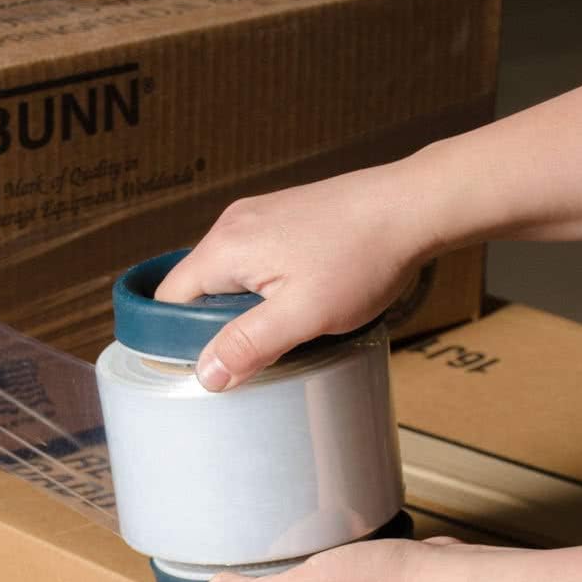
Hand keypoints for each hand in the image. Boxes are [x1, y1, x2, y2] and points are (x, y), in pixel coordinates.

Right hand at [154, 163, 434, 390]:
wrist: (412, 206)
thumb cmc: (362, 257)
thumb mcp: (304, 314)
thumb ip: (250, 344)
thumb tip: (205, 375)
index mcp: (225, 247)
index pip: (169, 298)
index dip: (176, 337)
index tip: (204, 365)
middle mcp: (232, 224)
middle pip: (195, 286)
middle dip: (215, 323)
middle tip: (252, 352)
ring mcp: (256, 215)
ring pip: (226, 273)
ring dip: (243, 305)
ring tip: (281, 326)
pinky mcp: (280, 214)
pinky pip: (251, 257)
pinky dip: (262, 284)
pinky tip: (297, 297)